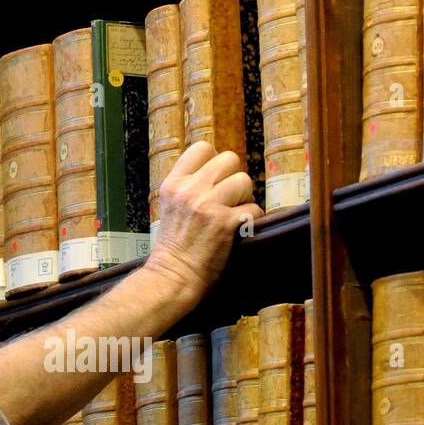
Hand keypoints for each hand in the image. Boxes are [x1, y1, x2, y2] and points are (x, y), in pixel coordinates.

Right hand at [143, 141, 264, 305]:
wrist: (173, 277)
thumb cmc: (173, 248)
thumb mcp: (169, 207)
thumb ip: (188, 187)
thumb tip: (216, 173)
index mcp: (174, 183)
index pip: (202, 147)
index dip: (215, 160)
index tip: (216, 178)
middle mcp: (190, 190)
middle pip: (229, 159)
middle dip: (234, 178)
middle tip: (228, 198)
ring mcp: (208, 205)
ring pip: (245, 181)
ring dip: (245, 198)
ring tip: (233, 214)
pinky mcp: (225, 223)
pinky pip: (254, 209)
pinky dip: (251, 221)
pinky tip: (239, 230)